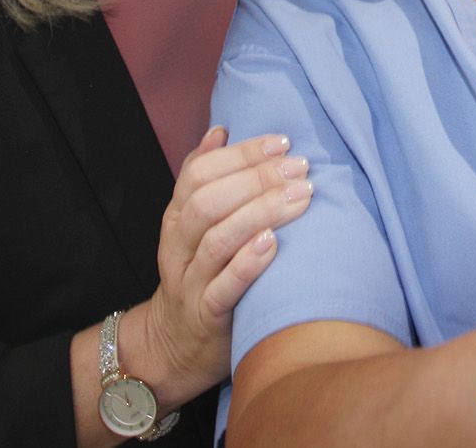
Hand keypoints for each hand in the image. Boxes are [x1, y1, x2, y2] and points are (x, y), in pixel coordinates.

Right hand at [126, 127, 313, 402]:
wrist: (175, 346)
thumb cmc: (198, 274)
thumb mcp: (192, 226)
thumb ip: (204, 179)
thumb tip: (220, 131)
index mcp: (176, 218)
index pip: (198, 174)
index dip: (240, 154)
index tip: (282, 142)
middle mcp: (178, 247)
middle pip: (208, 202)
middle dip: (256, 179)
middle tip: (299, 167)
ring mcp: (189, 282)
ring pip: (216, 240)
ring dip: (261, 213)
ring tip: (300, 197)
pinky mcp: (206, 317)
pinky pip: (222, 288)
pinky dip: (247, 264)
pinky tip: (274, 244)